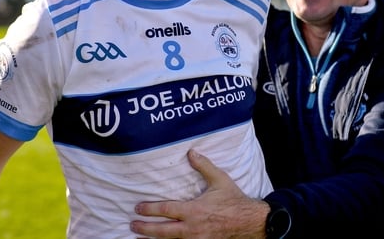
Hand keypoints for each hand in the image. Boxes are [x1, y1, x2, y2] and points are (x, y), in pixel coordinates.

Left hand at [131, 149, 268, 238]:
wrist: (250, 222)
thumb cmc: (234, 201)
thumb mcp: (220, 180)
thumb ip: (204, 166)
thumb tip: (191, 152)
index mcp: (194, 210)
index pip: (166, 210)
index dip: (150, 209)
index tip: (138, 208)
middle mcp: (192, 228)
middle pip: (163, 231)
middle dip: (146, 229)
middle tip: (132, 225)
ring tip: (138, 238)